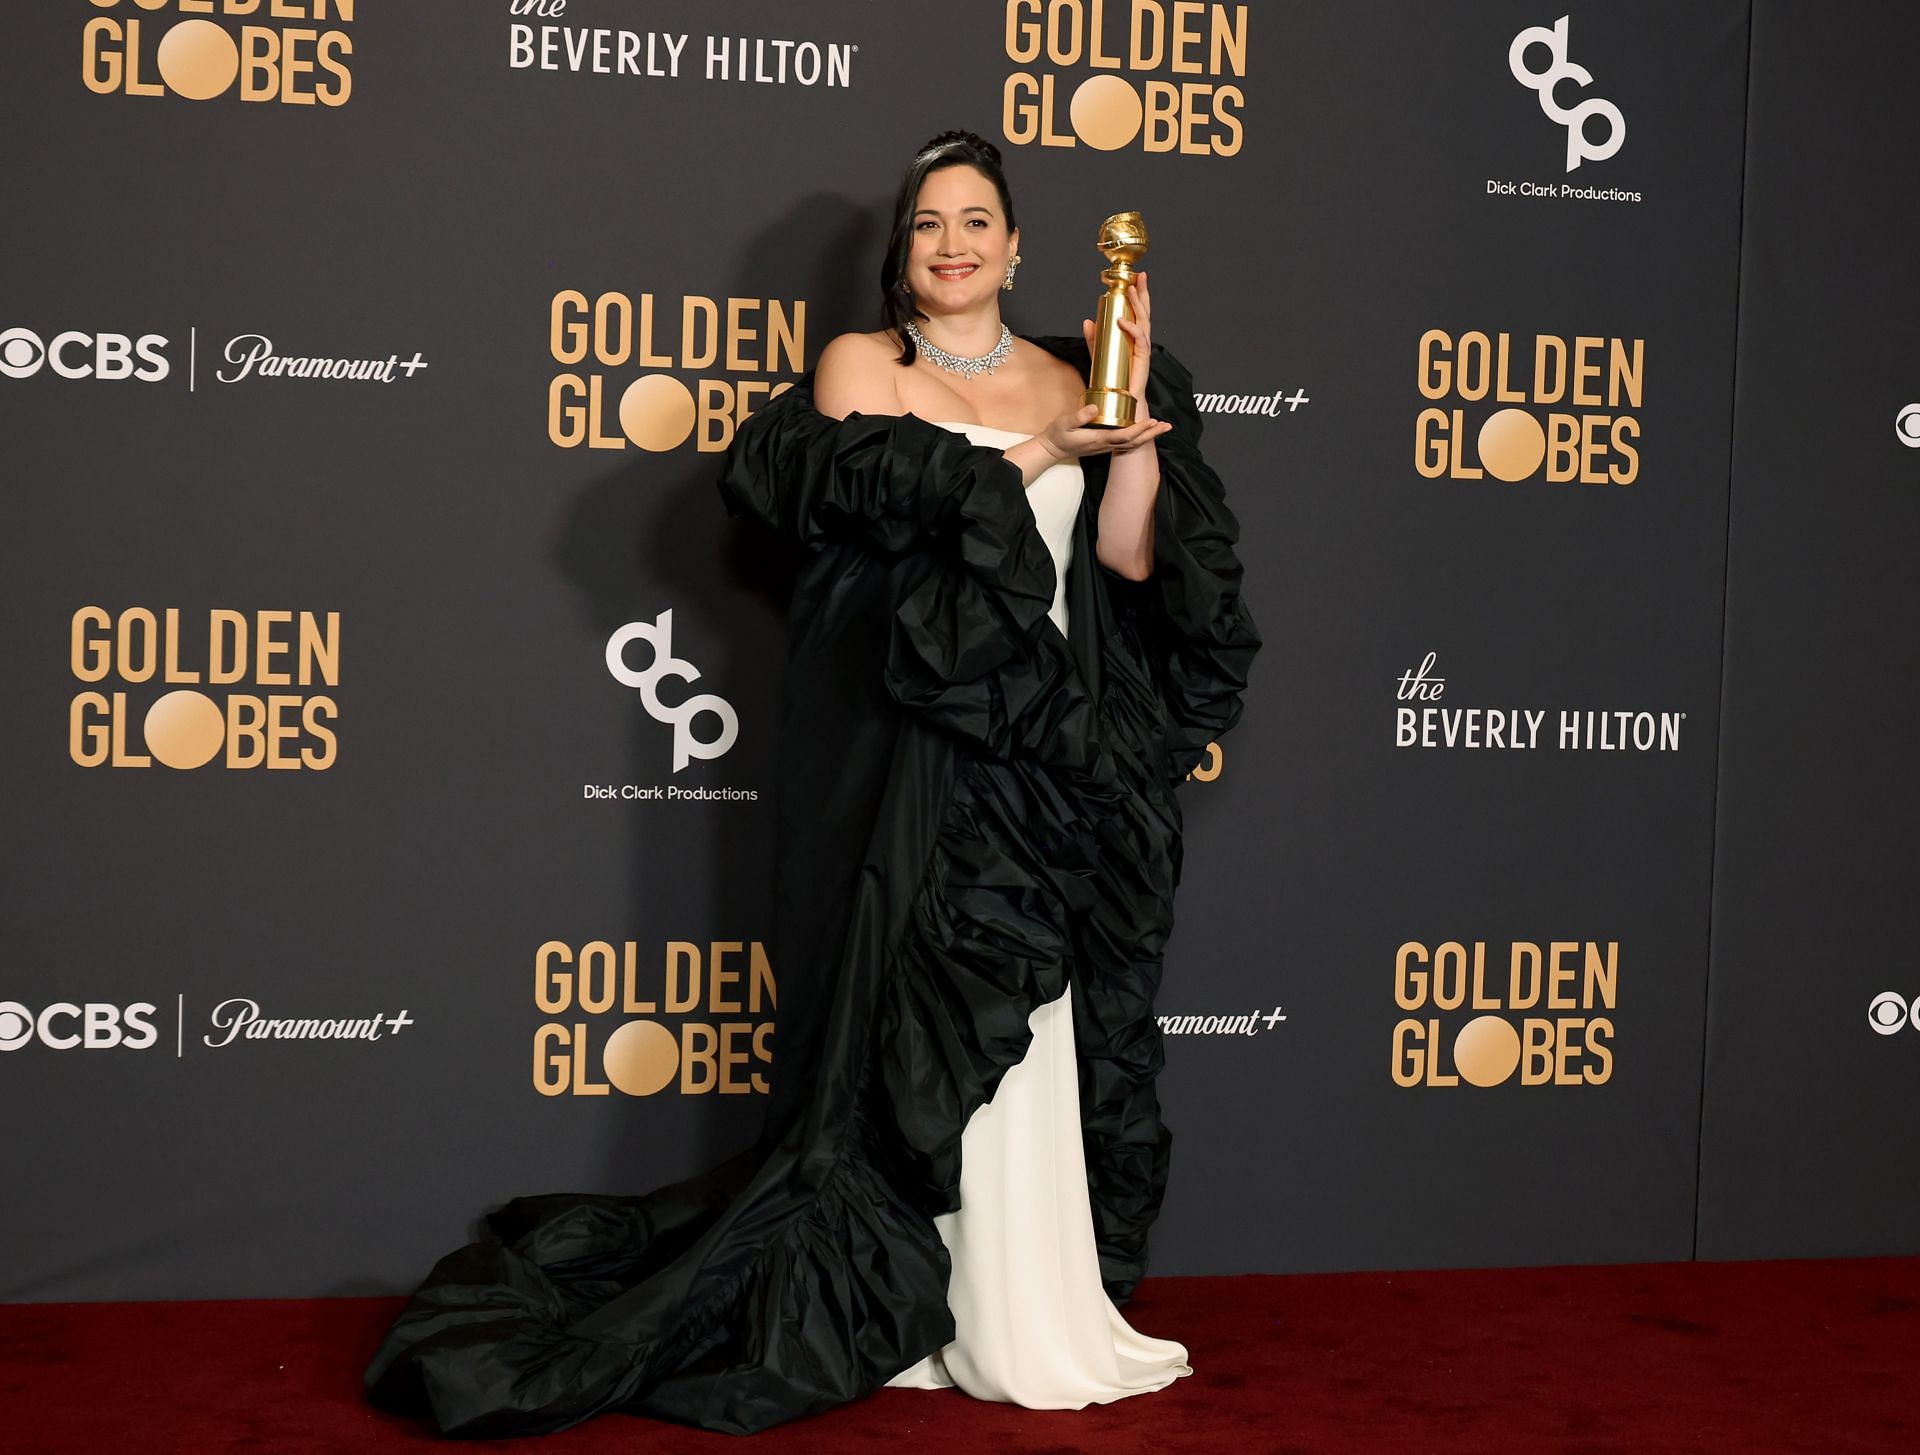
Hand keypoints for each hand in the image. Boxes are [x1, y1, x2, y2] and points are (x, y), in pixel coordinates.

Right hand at [1038, 402, 1170, 463]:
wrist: (1052, 450)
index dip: (1140, 429)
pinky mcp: (1105, 445)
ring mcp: (1106, 446)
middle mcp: (1106, 445)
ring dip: (1148, 436)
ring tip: (1161, 427)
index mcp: (1099, 438)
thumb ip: (1079, 416)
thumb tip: (1094, 408)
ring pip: (1132, 443)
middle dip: (1151, 434)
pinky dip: (1139, 437)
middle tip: (1167, 426)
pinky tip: (1144, 431)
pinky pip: (1127, 443)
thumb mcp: (1064, 423)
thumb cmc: (1058, 435)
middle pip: (1134, 442)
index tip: (1152, 421)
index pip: (1125, 435)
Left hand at [1079, 266, 1156, 443]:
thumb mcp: (1098, 357)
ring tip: (1132, 290)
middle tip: (1141, 277)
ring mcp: (1142, 353)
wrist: (1121, 410)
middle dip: (1143, 294)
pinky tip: (1122, 320)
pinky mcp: (1142, 363)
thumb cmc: (1112, 386)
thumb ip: (1094, 340)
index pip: (1137, 314)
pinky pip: (1140, 342)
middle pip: (1145, 314)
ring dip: (1139, 306)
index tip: (1136, 279)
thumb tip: (1087, 321)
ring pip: (1145, 324)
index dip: (1138, 297)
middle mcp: (1140, 344)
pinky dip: (1132, 330)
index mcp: (1132, 341)